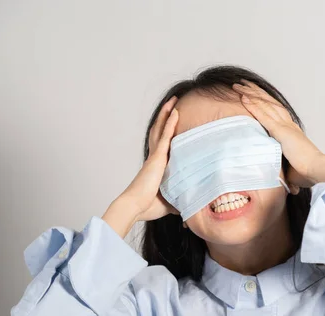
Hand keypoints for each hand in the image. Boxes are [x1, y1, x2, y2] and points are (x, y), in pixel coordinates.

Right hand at [102, 96, 179, 236]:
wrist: (136, 206)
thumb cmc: (148, 206)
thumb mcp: (169, 202)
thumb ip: (178, 199)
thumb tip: (188, 204)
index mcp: (155, 167)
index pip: (163, 146)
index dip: (167, 133)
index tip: (173, 124)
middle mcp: (154, 158)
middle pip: (159, 131)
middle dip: (165, 117)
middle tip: (173, 104)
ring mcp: (155, 155)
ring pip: (161, 128)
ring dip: (167, 113)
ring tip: (173, 100)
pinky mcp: (158, 157)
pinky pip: (166, 135)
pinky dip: (170, 123)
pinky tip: (176, 111)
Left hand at [232, 79, 324, 187]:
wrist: (316, 169)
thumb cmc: (306, 171)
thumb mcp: (292, 167)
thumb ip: (286, 168)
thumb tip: (284, 181)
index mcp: (291, 131)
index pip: (275, 111)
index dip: (264, 101)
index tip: (254, 94)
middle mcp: (288, 124)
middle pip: (269, 102)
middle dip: (256, 92)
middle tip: (243, 83)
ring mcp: (284, 126)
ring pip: (265, 104)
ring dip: (251, 93)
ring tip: (238, 85)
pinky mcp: (280, 131)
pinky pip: (263, 115)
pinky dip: (253, 105)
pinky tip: (243, 97)